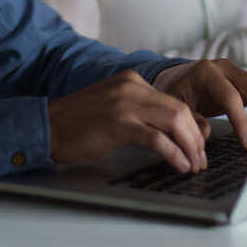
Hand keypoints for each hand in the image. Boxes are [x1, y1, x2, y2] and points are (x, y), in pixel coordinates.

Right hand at [48, 70, 209, 173]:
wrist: (46, 126)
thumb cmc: (78, 124)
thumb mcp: (114, 108)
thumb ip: (141, 112)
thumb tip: (173, 132)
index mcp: (132, 80)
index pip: (175, 102)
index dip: (192, 127)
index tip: (197, 146)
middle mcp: (132, 86)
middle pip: (181, 111)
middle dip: (196, 138)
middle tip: (201, 160)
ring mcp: (125, 103)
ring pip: (175, 121)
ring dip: (190, 147)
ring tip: (194, 165)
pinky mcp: (118, 123)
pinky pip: (157, 139)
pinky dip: (174, 154)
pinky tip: (180, 166)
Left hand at [153, 58, 246, 150]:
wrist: (175, 79)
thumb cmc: (175, 92)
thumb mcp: (175, 107)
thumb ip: (190, 120)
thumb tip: (205, 135)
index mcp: (206, 73)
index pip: (231, 97)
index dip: (242, 122)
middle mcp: (225, 68)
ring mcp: (237, 73)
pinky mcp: (244, 81)